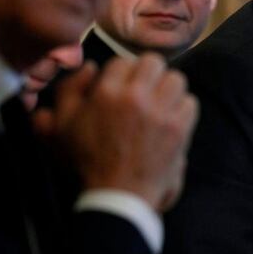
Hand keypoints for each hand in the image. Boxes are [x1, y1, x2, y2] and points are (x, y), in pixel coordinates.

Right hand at [35, 54, 197, 211]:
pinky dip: (183, 109)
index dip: (124, 73)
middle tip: (146, 90)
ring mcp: (160, 111)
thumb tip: (90, 66)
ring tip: (162, 103)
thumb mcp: (62, 126)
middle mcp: (135, 97)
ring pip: (176, 79)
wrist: (118, 193)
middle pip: (154, 62)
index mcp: (106, 93)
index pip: (123, 61)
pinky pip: (189, 102)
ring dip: (169, 89)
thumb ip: (70, 90)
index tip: (124, 87)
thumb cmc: (87, 160)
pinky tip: (172, 119)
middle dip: (150, 74)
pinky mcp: (179, 127)